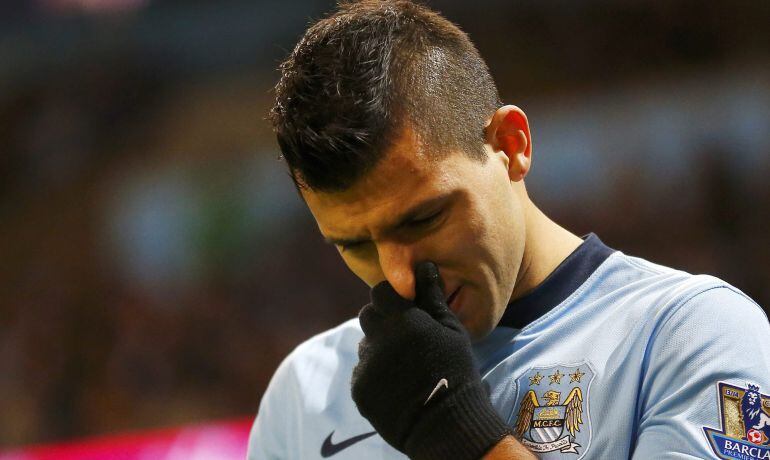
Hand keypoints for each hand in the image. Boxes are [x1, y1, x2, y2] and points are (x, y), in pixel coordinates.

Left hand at [351, 261, 510, 459]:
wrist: (446, 422)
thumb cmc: (455, 369)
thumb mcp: (451, 330)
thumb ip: (432, 297)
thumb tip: (424, 265)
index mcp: (401, 319)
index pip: (381, 292)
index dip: (392, 298)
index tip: (404, 309)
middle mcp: (378, 338)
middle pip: (368, 315)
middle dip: (382, 320)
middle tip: (404, 336)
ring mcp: (366, 365)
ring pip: (365, 344)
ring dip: (378, 348)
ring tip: (403, 365)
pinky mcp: (359, 388)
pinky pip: (362, 371)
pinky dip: (375, 374)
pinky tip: (396, 384)